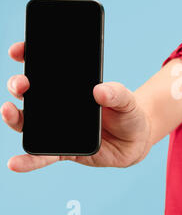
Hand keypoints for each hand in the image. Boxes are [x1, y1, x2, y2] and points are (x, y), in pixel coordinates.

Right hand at [1, 42, 151, 171]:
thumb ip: (117, 93)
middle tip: (21, 84)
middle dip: (19, 85)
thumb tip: (98, 91)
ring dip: (14, 117)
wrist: (136, 140)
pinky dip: (29, 160)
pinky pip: (43, 156)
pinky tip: (14, 163)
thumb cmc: (128, 113)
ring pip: (29, 122)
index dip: (28, 57)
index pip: (45, 69)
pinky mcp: (63, 151)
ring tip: (8, 111)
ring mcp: (58, 128)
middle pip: (30, 93)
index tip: (18, 51)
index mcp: (71, 87)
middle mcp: (58, 106)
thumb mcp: (127, 100)